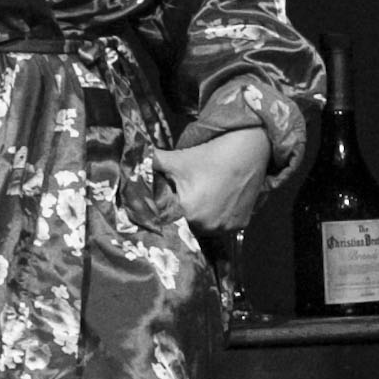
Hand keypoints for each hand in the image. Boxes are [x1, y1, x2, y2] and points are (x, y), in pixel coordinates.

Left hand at [153, 127, 270, 233]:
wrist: (249, 150)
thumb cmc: (211, 155)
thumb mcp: (177, 159)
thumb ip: (151, 163)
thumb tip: (130, 161)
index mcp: (189, 211)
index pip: (169, 218)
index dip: (168, 207)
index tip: (172, 197)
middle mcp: (208, 225)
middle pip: (187, 224)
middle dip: (185, 212)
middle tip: (191, 193)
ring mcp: (226, 227)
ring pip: (205, 227)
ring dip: (203, 217)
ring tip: (207, 196)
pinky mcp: (240, 225)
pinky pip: (223, 226)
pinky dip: (220, 217)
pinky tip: (222, 200)